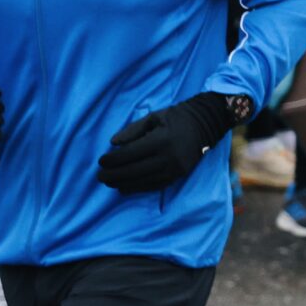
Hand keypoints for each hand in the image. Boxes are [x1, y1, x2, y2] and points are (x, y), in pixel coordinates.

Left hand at [97, 90, 241, 192]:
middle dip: (114, 175)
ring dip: (124, 183)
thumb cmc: (175, 118)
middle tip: (100, 177)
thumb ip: (132, 130)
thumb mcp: (153, 117)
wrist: (205, 124)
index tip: (100, 162)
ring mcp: (175, 169)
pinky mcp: (179, 175)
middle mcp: (168, 157)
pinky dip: (138, 188)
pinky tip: (125, 188)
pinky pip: (155, 185)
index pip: (130, 154)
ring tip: (109, 184)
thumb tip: (113, 143)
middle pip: (134, 170)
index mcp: (160, 140)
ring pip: (144, 181)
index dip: (113, 160)